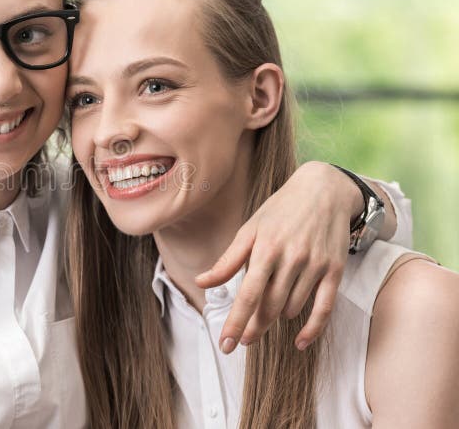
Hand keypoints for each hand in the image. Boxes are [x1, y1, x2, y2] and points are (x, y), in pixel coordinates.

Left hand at [195, 161, 361, 353]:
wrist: (323, 190)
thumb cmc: (280, 211)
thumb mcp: (250, 230)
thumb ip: (228, 261)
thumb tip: (201, 283)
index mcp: (265, 248)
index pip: (247, 295)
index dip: (236, 323)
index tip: (226, 345)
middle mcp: (291, 258)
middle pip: (269, 306)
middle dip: (254, 327)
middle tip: (244, 339)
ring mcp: (315, 265)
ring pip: (292, 308)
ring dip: (278, 318)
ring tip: (268, 315)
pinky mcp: (335, 270)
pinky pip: (325, 308)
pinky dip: (313, 329)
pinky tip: (300, 342)